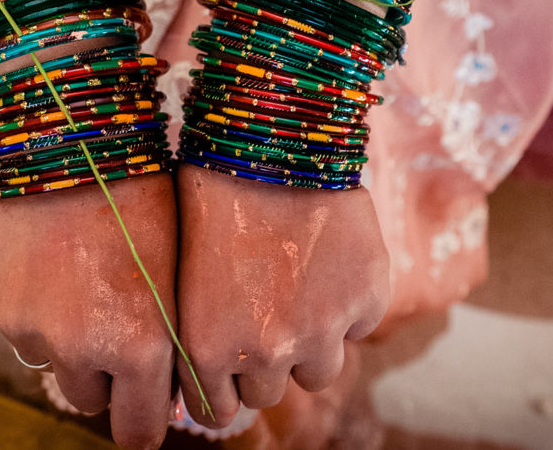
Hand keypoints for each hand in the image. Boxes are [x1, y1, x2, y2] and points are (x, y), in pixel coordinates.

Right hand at [0, 173, 177, 448]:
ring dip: (64, 335)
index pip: (138, 432)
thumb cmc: (147, 193)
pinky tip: (47, 252)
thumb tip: (163, 388)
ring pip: (48, 357)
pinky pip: (11, 318)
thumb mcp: (175, 272)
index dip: (143, 417)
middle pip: (89, 400)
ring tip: (81, 274)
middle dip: (103, 374)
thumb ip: (167, 339)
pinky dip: (28, 298)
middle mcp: (78, 349)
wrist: (77, 130)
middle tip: (115, 323)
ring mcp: (24, 326)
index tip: (145, 404)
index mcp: (138, 347)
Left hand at [174, 164, 389, 425]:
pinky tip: (326, 260)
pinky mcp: (366, 302)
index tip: (225, 362)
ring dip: (309, 342)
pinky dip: (347, 304)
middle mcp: (264, 353)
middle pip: (267, 392)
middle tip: (260, 309)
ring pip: (317, 371)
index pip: (216, 412)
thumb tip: (215, 380)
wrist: (271, 140)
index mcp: (207, 349)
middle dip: (262, 359)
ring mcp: (321, 332)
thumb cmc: (212, 196)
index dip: (220, 387)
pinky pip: (357, 326)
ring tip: (296, 287)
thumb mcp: (187, 278)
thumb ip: (204, 336)